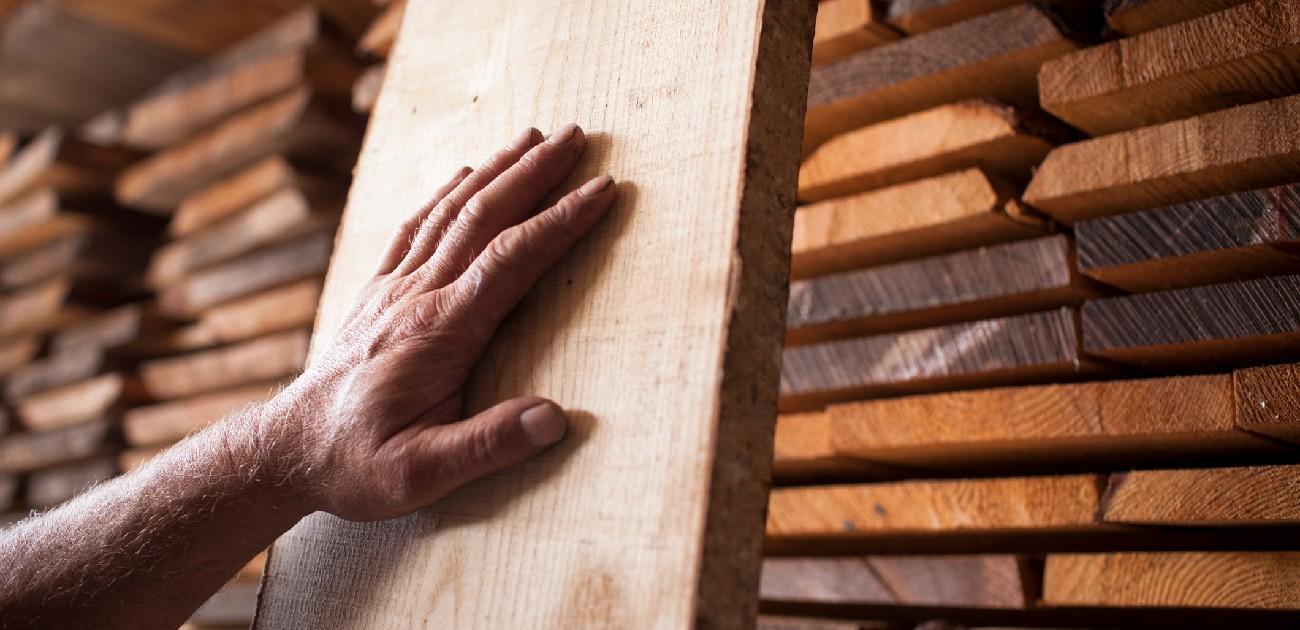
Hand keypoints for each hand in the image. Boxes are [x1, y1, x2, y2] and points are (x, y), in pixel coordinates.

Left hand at [265, 124, 615, 520]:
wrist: (288, 451)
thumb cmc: (357, 465)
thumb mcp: (422, 474)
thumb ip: (488, 445)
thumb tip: (555, 418)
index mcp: (439, 332)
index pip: (510, 259)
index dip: (559, 221)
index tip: (601, 189)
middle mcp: (416, 296)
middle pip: (482, 216)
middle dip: (534, 172)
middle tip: (576, 136)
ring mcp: (394, 289)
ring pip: (451, 212)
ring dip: (496, 170)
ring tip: (532, 138)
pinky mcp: (379, 292)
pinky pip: (416, 227)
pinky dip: (447, 193)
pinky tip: (464, 174)